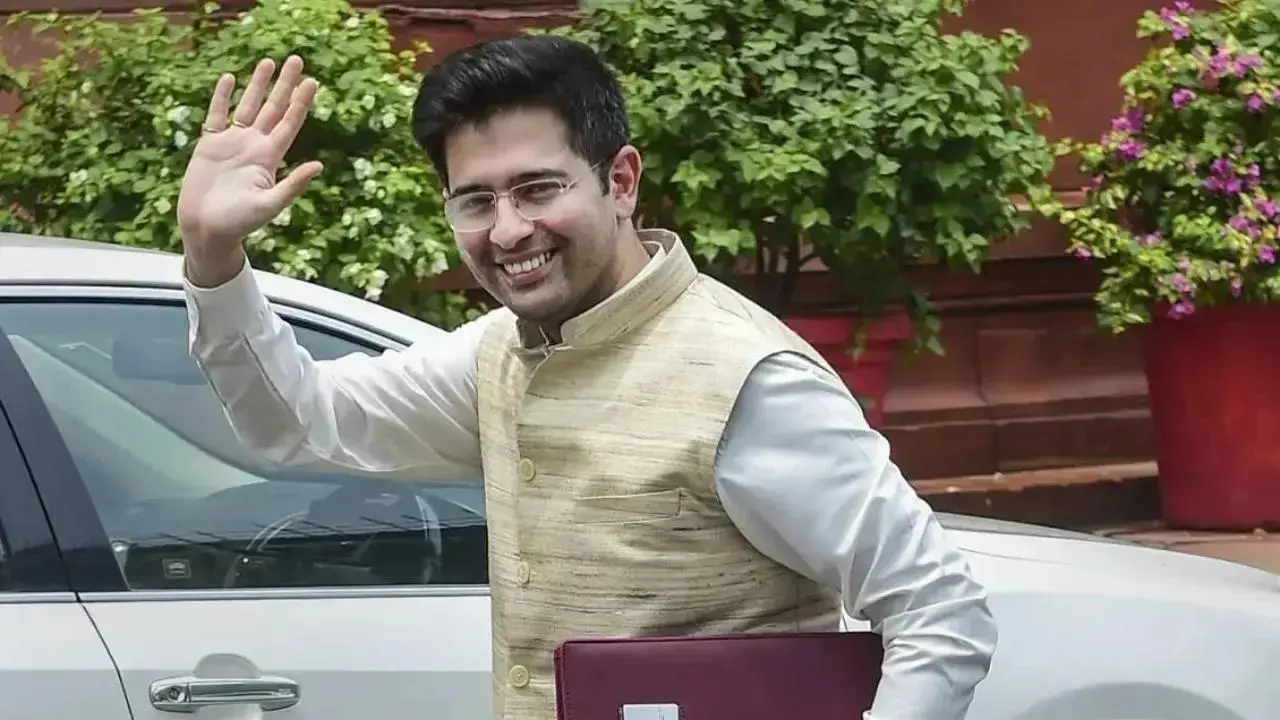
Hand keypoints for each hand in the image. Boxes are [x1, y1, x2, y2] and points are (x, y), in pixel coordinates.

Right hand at [177, 55, 322, 282]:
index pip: (290, 123)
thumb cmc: (239, 223)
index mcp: (269, 157)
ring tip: (268, 62)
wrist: (206, 230)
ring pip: (247, 106)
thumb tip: (318, 166)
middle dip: (284, 84)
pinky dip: (221, 97)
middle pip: (273, 108)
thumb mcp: (270, 205)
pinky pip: (216, 115)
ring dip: (258, 85)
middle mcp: (254, 146)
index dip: (300, 102)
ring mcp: (232, 143)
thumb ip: (293, 185)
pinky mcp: (209, 145)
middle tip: (296, 59)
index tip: (312, 81)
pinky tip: (228, 80)